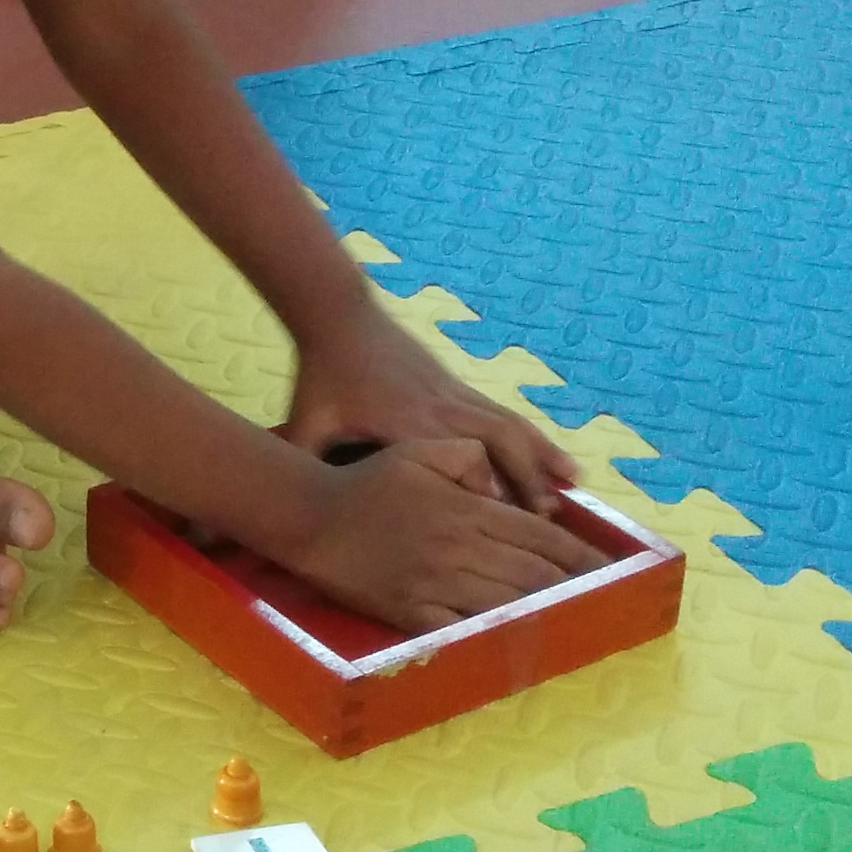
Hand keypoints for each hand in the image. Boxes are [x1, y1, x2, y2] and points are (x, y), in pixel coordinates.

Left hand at [278, 308, 573, 512]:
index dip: (481, 499)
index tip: (502, 535)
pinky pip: (508, 416)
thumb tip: (281, 504)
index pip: (454, 468)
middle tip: (547, 521)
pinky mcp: (460, 387)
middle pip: (498, 447)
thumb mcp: (304, 425)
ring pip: (512, 429)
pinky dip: (537, 439)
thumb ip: (298, 465)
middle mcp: (442, 411)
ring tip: (571, 490)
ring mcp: (456, 396)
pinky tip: (561, 461)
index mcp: (408, 427)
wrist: (340, 316)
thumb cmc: (323, 376)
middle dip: (525, 483)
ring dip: (542, 461)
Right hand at [287, 441, 608, 632]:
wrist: (310, 519)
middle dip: (573, 586)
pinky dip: (495, 636)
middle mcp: (459, 548)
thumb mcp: (418, 450)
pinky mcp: (412, 612)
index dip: (578, 552)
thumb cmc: (364, 483)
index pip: (539, 534)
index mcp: (467, 509)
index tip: (606, 565)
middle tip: (604, 598)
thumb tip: (502, 485)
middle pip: (532, 572)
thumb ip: (467, 458)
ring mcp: (436, 584)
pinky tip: (519, 641)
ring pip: (506, 602)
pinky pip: (463, 629)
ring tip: (575, 620)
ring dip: (545, 612)